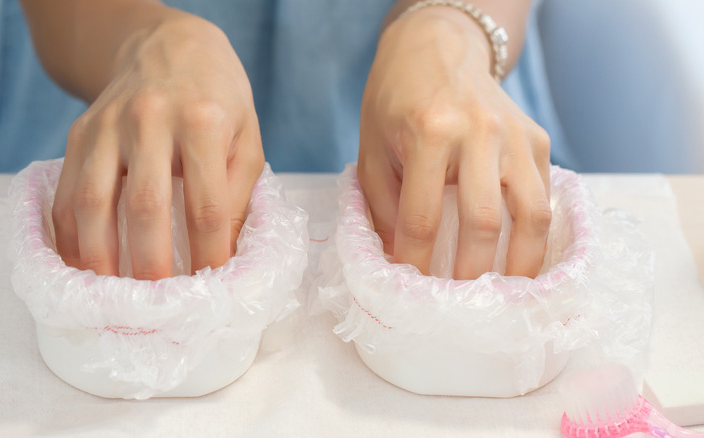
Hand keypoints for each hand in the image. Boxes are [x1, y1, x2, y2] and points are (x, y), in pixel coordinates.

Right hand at [52, 13, 263, 278]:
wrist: (167, 48)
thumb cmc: (216, 99)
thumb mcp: (247, 138)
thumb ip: (239, 194)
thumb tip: (223, 256)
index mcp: (202, 121)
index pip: (207, 205)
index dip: (210, 255)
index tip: (212, 289)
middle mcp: (150, 120)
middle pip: (146, 207)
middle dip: (151, 266)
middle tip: (159, 307)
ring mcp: (107, 125)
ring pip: (94, 202)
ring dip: (101, 259)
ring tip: (112, 298)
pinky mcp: (79, 133)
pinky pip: (67, 193)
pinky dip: (71, 236)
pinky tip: (82, 266)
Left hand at [358, 6, 550, 278]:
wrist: (437, 47)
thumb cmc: (396, 100)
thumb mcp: (371, 149)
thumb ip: (382, 207)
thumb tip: (397, 262)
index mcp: (430, 132)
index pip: (424, 218)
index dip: (417, 262)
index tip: (413, 292)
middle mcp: (479, 132)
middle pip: (484, 222)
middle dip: (471, 273)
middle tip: (461, 304)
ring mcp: (516, 135)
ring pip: (532, 214)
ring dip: (522, 263)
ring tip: (508, 294)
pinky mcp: (538, 138)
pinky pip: (543, 194)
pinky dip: (535, 232)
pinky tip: (522, 256)